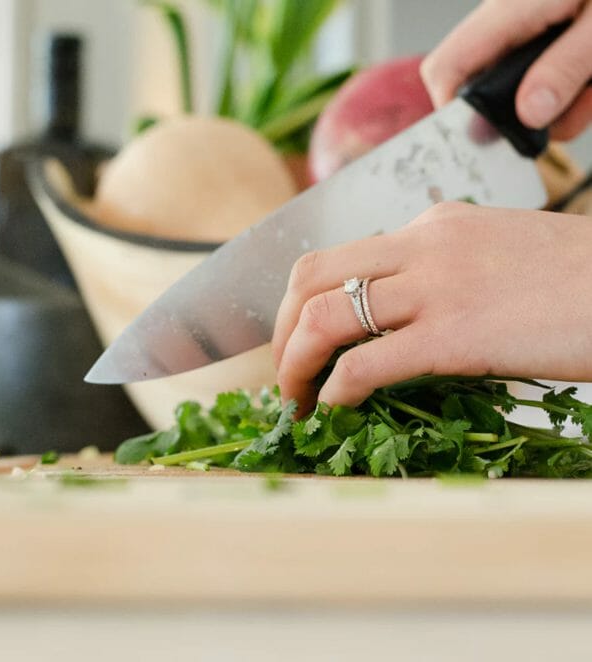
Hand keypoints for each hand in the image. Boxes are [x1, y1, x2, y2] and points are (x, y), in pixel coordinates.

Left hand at [272, 202, 591, 415]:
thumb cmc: (576, 279)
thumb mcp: (497, 253)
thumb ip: (442, 272)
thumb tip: (398, 312)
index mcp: (432, 224)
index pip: (339, 256)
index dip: (303, 303)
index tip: (299, 339)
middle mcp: (423, 245)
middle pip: (311, 277)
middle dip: (281, 329)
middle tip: (283, 371)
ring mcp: (438, 287)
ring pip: (325, 316)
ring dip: (294, 363)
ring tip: (294, 398)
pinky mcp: (457, 335)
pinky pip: (368, 363)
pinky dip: (336, 389)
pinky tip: (335, 409)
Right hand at [420, 0, 591, 139]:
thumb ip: (568, 66)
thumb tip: (529, 113)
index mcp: (513, 7)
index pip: (447, 67)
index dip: (451, 111)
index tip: (484, 140)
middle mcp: (513, 14)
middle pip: (486, 83)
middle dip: (524, 112)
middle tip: (565, 117)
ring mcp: (536, 21)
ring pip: (525, 84)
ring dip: (562, 102)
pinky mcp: (559, 26)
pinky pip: (553, 70)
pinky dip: (579, 86)